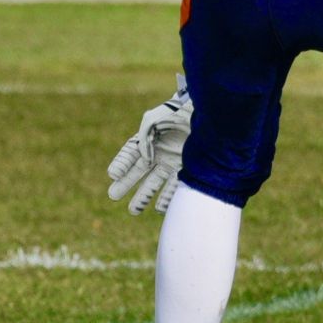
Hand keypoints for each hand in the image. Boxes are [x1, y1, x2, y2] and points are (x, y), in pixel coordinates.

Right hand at [107, 77, 190, 215]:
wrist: (210, 113)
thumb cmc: (181, 112)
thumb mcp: (156, 119)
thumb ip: (143, 136)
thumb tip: (145, 159)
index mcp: (150, 138)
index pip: (130, 153)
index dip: (121, 163)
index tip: (112, 175)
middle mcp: (160, 152)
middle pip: (139, 171)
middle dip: (126, 184)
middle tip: (112, 196)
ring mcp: (174, 161)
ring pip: (155, 183)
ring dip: (144, 196)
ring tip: (133, 210)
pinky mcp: (189, 169)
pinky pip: (176, 186)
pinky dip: (168, 198)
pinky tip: (160, 208)